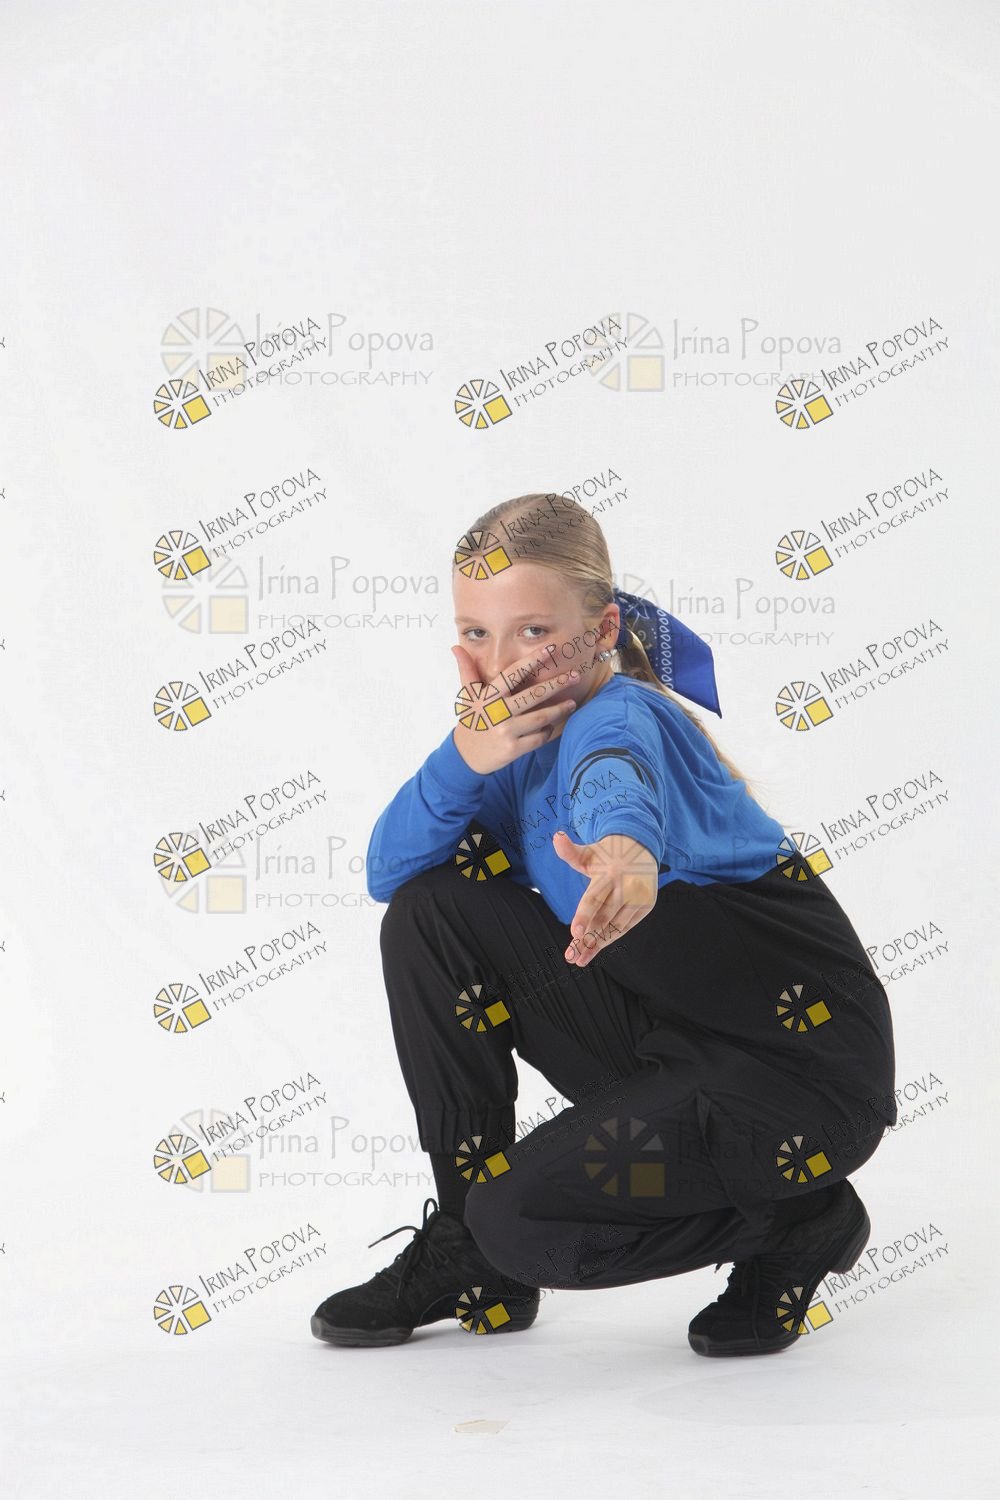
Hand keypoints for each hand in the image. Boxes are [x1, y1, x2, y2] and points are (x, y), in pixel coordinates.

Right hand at [450, 641, 580, 775]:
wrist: (465, 756)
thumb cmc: (471, 721)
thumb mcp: (467, 696)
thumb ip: (466, 671)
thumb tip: (456, 647)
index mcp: (488, 696)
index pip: (513, 673)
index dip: (532, 660)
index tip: (551, 649)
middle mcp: (498, 712)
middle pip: (533, 695)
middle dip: (557, 684)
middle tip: (575, 676)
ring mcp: (506, 731)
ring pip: (541, 718)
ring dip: (559, 709)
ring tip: (571, 703)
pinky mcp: (513, 749)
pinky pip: (538, 738)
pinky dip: (547, 731)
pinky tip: (551, 726)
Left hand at [552, 830, 658, 966]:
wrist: (641, 846)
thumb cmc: (606, 854)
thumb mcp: (588, 852)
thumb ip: (570, 851)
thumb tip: (556, 837)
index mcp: (608, 874)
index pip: (594, 899)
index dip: (584, 916)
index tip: (575, 933)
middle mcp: (625, 887)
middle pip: (603, 919)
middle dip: (587, 940)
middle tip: (571, 956)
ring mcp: (638, 897)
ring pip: (615, 926)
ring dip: (597, 945)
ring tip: (580, 960)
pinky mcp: (646, 905)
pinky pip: (626, 926)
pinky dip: (611, 938)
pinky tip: (595, 950)